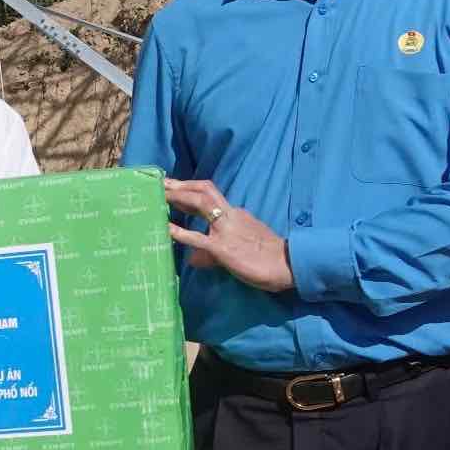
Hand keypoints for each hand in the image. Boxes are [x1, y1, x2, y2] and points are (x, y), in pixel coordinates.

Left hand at [164, 179, 292, 292]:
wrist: (289, 267)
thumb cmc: (268, 259)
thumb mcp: (242, 248)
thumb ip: (215, 251)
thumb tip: (194, 258)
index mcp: (236, 214)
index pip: (210, 196)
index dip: (190, 191)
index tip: (174, 188)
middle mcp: (230, 216)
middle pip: (204, 191)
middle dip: (181, 185)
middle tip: (160, 182)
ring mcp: (226, 230)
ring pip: (201, 203)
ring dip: (179, 196)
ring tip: (160, 194)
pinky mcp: (223, 248)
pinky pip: (197, 238)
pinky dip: (179, 232)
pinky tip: (165, 229)